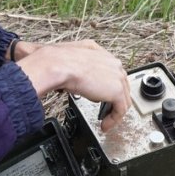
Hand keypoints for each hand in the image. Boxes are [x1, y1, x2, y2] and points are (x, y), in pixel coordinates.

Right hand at [15, 40, 131, 131]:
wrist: (54, 65)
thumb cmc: (52, 62)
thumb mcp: (61, 60)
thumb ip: (69, 68)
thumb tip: (66, 81)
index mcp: (96, 50)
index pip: (108, 69)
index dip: (105, 85)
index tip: (100, 97)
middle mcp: (109, 60)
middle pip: (119, 83)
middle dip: (112, 99)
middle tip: (103, 111)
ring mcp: (115, 75)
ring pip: (122, 97)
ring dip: (113, 111)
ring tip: (104, 121)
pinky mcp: (117, 90)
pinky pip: (120, 109)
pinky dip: (113, 119)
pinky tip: (104, 125)